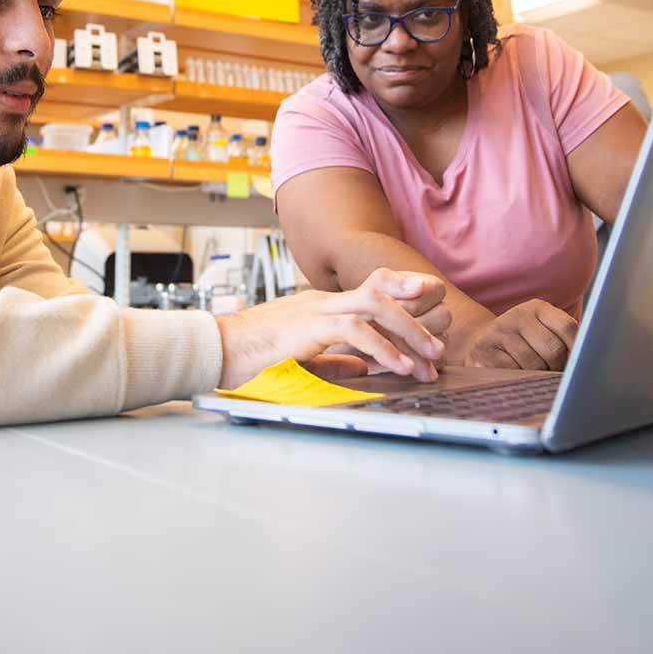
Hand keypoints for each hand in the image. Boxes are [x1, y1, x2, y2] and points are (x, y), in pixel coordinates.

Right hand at [216, 268, 448, 387]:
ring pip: (373, 305)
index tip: (431, 299)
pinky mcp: (307, 327)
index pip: (370, 286)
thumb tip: (364, 365)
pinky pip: (354, 331)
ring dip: (407, 330)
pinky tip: (399, 366)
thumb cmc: (249, 357)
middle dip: (416, 313)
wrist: (213, 351)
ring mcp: (314, 310)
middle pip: (379, 291)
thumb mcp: (301, 356)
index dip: (403, 288)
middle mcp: (321, 301)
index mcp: (320, 305)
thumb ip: (335, 358)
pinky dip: (382, 348)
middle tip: (439, 343)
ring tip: (429, 357)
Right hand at [446, 299, 577, 370]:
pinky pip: (513, 372)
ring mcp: (499, 332)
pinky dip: (518, 378)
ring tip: (532, 373)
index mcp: (537, 307)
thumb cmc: (521, 342)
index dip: (578, 349)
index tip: (579, 363)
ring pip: (534, 364)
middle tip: (551, 372)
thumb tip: (586, 360)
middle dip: (556, 367)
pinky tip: (514, 374)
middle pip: (553, 349)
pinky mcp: (484, 351)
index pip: (568, 327)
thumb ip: (563, 339)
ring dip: (537, 375)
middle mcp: (517, 315)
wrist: (480, 342)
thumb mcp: (541, 331)